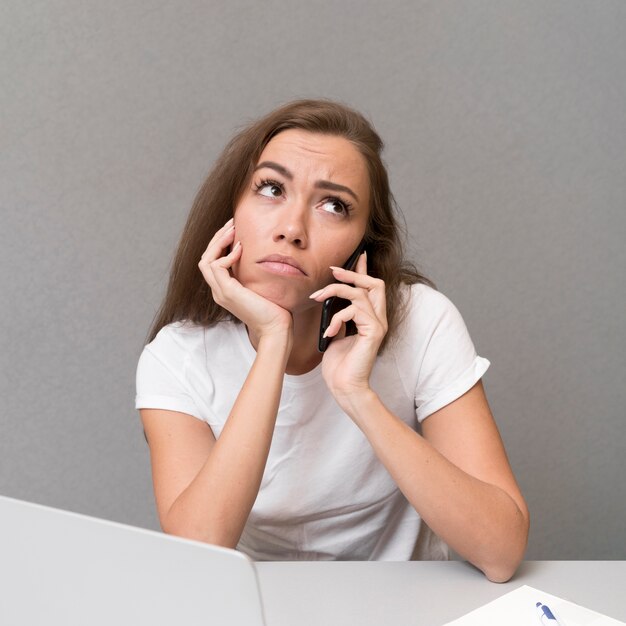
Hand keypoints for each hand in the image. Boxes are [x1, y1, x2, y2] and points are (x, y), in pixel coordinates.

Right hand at [198, 219, 292, 342]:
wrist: (276, 328)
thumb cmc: (275, 309)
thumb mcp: (262, 285)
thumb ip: (254, 272)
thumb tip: (259, 253)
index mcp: (225, 289)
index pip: (213, 262)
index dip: (221, 244)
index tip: (235, 229)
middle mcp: (219, 291)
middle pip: (205, 258)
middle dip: (217, 238)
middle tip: (231, 223)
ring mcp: (221, 292)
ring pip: (205, 260)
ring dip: (218, 242)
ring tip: (232, 229)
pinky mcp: (227, 292)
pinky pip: (216, 266)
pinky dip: (227, 254)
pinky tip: (240, 248)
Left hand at [310, 252, 387, 402]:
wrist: (344, 387)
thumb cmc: (338, 366)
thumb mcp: (336, 334)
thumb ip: (339, 317)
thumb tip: (330, 300)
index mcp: (370, 319)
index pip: (371, 287)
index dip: (363, 270)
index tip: (357, 256)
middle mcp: (378, 320)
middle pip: (374, 283)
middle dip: (352, 274)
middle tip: (333, 271)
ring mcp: (378, 325)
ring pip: (361, 293)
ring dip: (335, 291)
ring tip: (317, 298)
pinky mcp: (373, 332)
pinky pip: (355, 311)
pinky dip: (337, 318)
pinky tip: (328, 332)